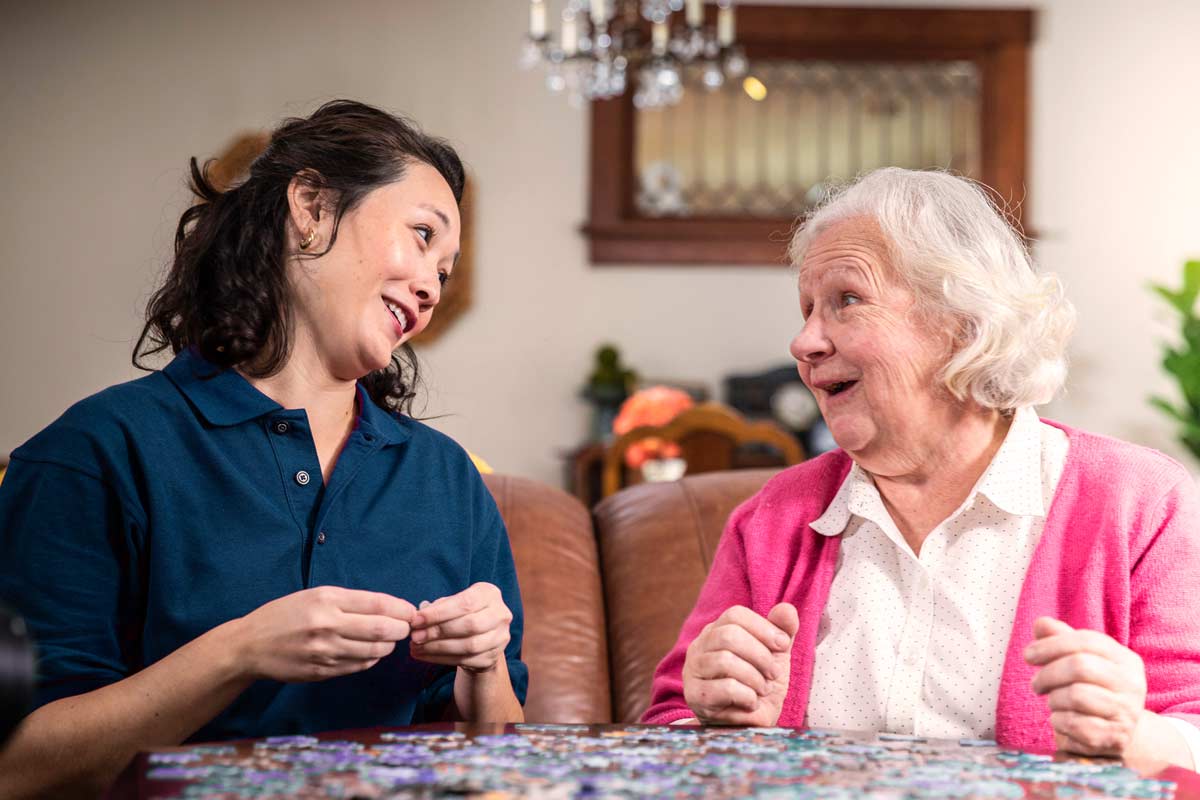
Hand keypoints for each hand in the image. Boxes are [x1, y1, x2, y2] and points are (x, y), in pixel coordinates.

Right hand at [233, 586, 413, 682]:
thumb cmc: (285, 615)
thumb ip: (350, 602)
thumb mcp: (314, 596)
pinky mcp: (322, 671)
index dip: (402, 609)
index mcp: (327, 599)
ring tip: (387, 640)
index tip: (411, 611)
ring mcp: (325, 651)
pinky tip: (369, 652)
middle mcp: (327, 624)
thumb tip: (389, 609)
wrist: (250, 645)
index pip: (378, 604)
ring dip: (388, 646)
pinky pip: (359, 666)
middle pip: (382, 629)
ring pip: (374, 651)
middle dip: (401, 629)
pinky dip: (371, 660)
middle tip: (405, 628)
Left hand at [409, 582, 512, 673]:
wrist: (481, 637)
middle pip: (470, 625)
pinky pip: (466, 660)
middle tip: (415, 636)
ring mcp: (500, 637)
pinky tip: (425, 656)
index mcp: (490, 594)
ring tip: (416, 648)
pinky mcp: (492, 657)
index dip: (439, 613)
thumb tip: (418, 618)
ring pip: (469, 645)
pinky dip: (441, 659)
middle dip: (438, 631)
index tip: (416, 620)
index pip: (465, 603)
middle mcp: (501, 614)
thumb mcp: (453, 604)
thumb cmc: (461, 614)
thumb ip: (438, 608)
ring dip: (438, 648)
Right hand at [682, 603, 798, 725]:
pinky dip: (747, 695)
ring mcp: (693, 671)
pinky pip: (725, 687)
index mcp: (717, 631)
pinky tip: (751, 702)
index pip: (735, 615)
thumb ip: (782, 631)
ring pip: (725, 661)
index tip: (783, 645)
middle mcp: (699, 646)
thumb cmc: (759, 685)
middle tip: (774, 673)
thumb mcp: (776, 656)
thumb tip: (787, 609)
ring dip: (755, 677)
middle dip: (761, 655)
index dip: (763, 627)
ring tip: (763, 689)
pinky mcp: (695, 695)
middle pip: (728, 636)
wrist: (748, 724)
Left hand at [1025, 616, 1148, 757]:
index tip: (1028, 655)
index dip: (1051, 645)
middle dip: (1048, 674)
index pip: (1086, 641)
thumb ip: (1061, 638)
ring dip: (1054, 699)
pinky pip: (1074, 724)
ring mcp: (1126, 713)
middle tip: (1036, 684)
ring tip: (1053, 701)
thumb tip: (1041, 624)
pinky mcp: (1114, 737)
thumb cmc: (1093, 689)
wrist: (1117, 732)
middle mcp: (1132, 684)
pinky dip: (1058, 720)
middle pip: (1080, 666)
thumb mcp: (1082, 660)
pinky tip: (1061, 719)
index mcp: (1126, 659)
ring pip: (1075, 695)